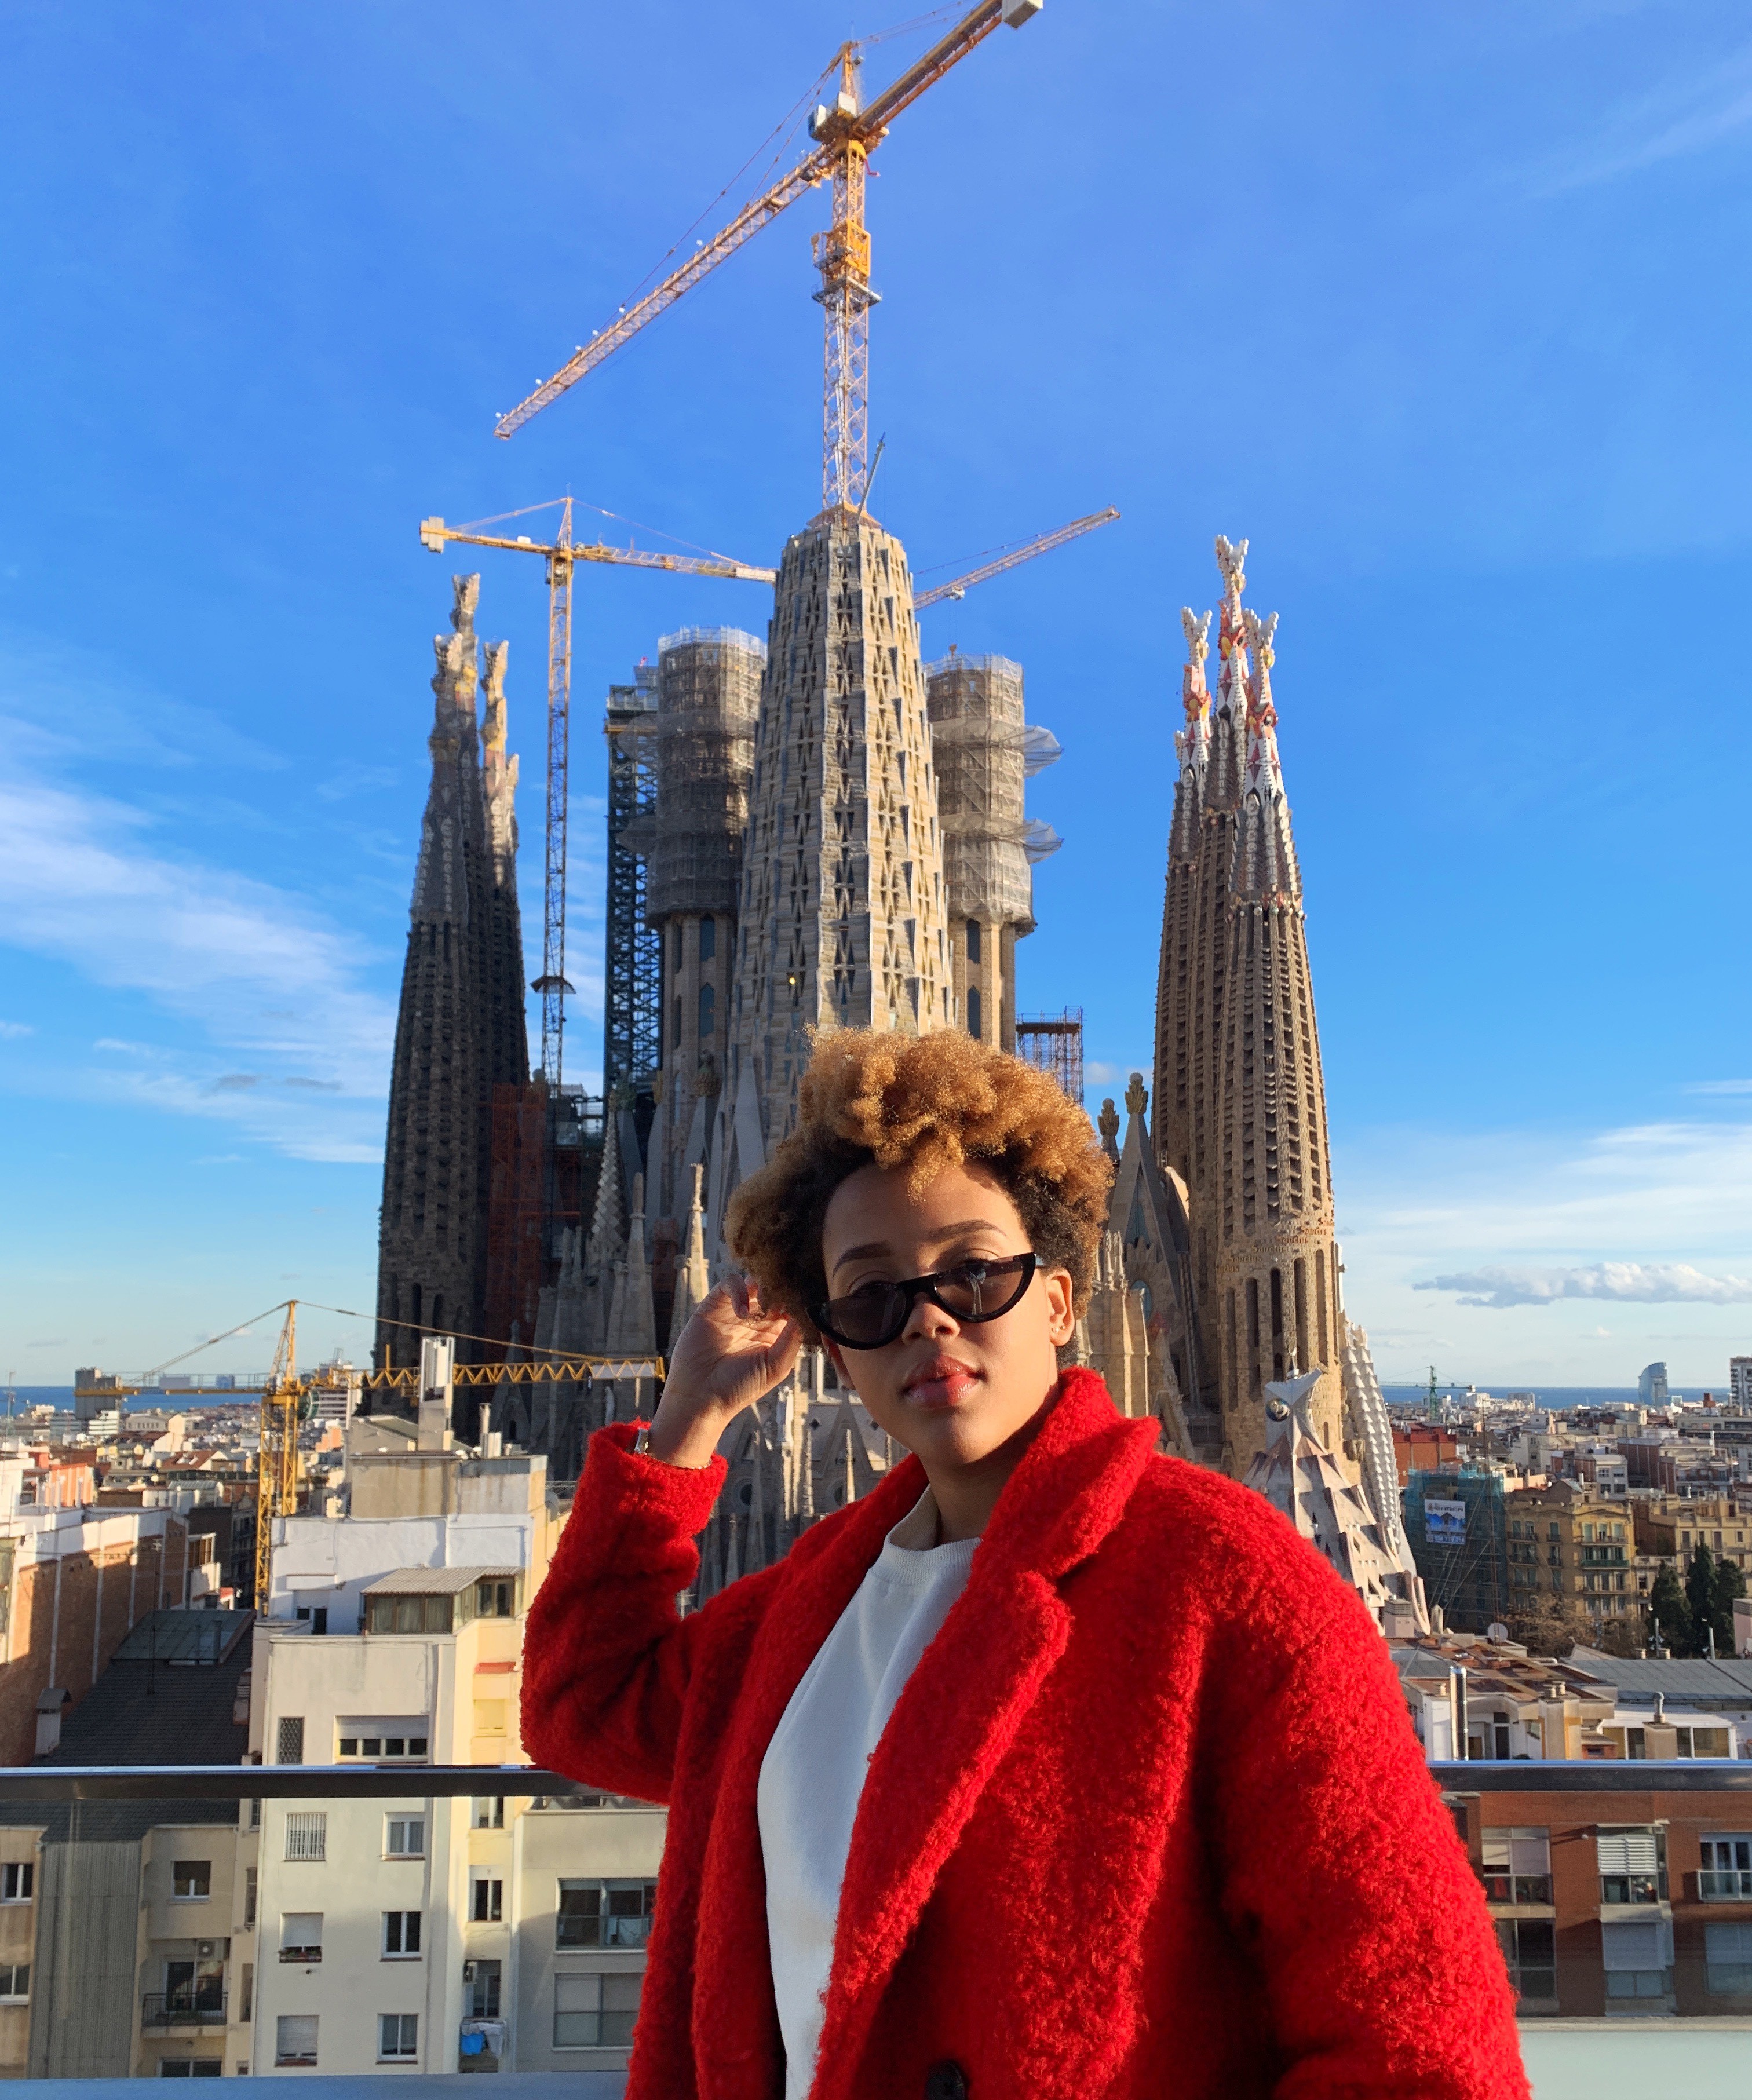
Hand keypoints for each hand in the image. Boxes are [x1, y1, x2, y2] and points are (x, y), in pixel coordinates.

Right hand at [646, 1275, 801, 1467]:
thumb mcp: (775, 1367)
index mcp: (773, 1333)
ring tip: (765, 1301)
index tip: (804, 1301)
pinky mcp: (714, 1305)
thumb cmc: (738, 1388)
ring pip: (753, 1281)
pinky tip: (743, 1313)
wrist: (701, 1396)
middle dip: (782, 1288)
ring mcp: (735, 1310)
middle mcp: (755, 1319)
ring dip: (763, 1285)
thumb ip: (791, 1340)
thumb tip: (803, 1314)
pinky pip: (730, 1283)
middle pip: (773, 1289)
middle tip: (786, 1293)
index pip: (790, 1306)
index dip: (797, 1301)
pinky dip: (739, 1290)